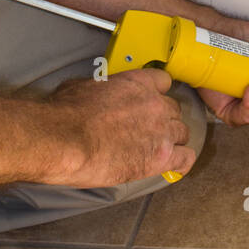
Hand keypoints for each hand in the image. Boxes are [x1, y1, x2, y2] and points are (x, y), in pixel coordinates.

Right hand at [45, 68, 195, 185]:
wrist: (64, 139)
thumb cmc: (65, 113)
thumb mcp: (83, 86)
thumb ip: (102, 88)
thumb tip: (97, 93)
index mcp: (138, 83)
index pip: (163, 82)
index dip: (156, 94)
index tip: (148, 104)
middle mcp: (155, 104)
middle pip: (174, 110)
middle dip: (163, 120)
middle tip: (146, 131)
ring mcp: (161, 130)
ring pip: (181, 133)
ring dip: (171, 141)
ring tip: (155, 150)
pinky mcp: (161, 157)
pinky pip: (185, 159)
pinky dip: (181, 163)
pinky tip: (172, 166)